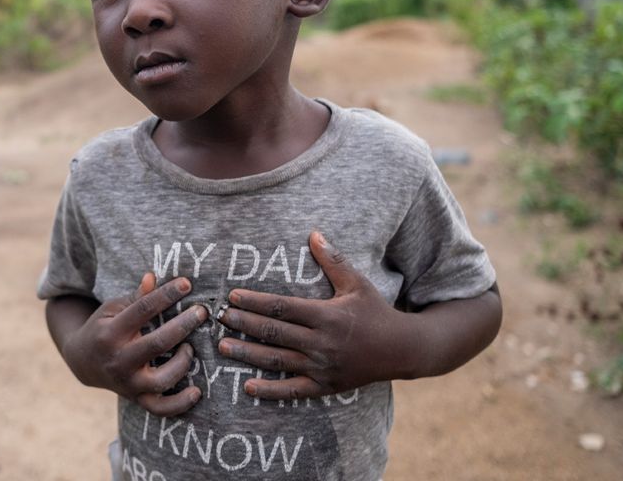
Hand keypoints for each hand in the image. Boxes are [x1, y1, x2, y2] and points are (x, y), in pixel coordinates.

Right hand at [61, 273, 208, 415]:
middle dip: (183, 325)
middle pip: (157, 343)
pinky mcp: (136, 398)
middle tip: (202, 312)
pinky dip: (180, 404)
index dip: (166, 294)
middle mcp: (119, 359)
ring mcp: (128, 382)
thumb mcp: (113, 309)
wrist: (83, 362)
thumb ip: (135, 297)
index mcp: (111, 332)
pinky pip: (160, 408)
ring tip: (190, 348)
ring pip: (160, 380)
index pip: (143, 309)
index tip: (187, 283)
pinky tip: (196, 391)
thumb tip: (153, 276)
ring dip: (182, 363)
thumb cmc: (103, 328)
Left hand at [217, 231, 408, 399]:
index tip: (232, 297)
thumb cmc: (376, 311)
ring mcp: (322, 366)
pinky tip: (248, 386)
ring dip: (248, 355)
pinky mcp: (325, 385)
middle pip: (274, 333)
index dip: (255, 302)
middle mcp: (322, 342)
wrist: (403, 350)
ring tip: (223, 347)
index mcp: (326, 315)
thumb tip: (313, 233)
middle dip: (244, 325)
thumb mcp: (357, 283)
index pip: (282, 307)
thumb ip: (333, 260)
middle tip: (219, 319)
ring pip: (278, 360)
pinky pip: (294, 390)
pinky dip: (271, 390)